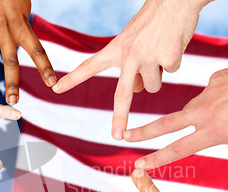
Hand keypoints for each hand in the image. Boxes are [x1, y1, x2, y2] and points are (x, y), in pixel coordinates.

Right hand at [0, 0, 55, 104]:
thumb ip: (21, 28)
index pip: (38, 51)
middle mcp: (6, 31)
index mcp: (22, 26)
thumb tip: (17, 43)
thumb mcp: (22, 8)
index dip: (45, 69)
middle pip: (10, 64)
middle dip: (12, 86)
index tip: (53, 84)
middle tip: (13, 102)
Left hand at [52, 0, 209, 139]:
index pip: (89, 66)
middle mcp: (129, 55)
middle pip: (123, 94)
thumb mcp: (133, 41)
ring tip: (159, 50)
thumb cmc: (152, 20)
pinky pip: (170, 72)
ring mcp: (149, 57)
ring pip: (153, 86)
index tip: (55, 88)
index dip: (72, 78)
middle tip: (116, 136)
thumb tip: (138, 91)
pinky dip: (172, 62)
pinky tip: (172, 45)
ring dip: (157, 74)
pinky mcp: (168, 58)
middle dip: (120, 117)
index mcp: (116, 48)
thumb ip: (130, 66)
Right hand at [126, 53, 227, 169]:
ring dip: (205, 113)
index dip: (157, 158)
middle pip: (166, 124)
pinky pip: (212, 91)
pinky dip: (222, 96)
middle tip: (125, 135)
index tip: (140, 163)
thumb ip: (220, 136)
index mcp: (213, 132)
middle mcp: (205, 112)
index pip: (178, 148)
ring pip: (195, 107)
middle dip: (143, 132)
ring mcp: (207, 92)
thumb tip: (206, 130)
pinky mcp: (215, 78)